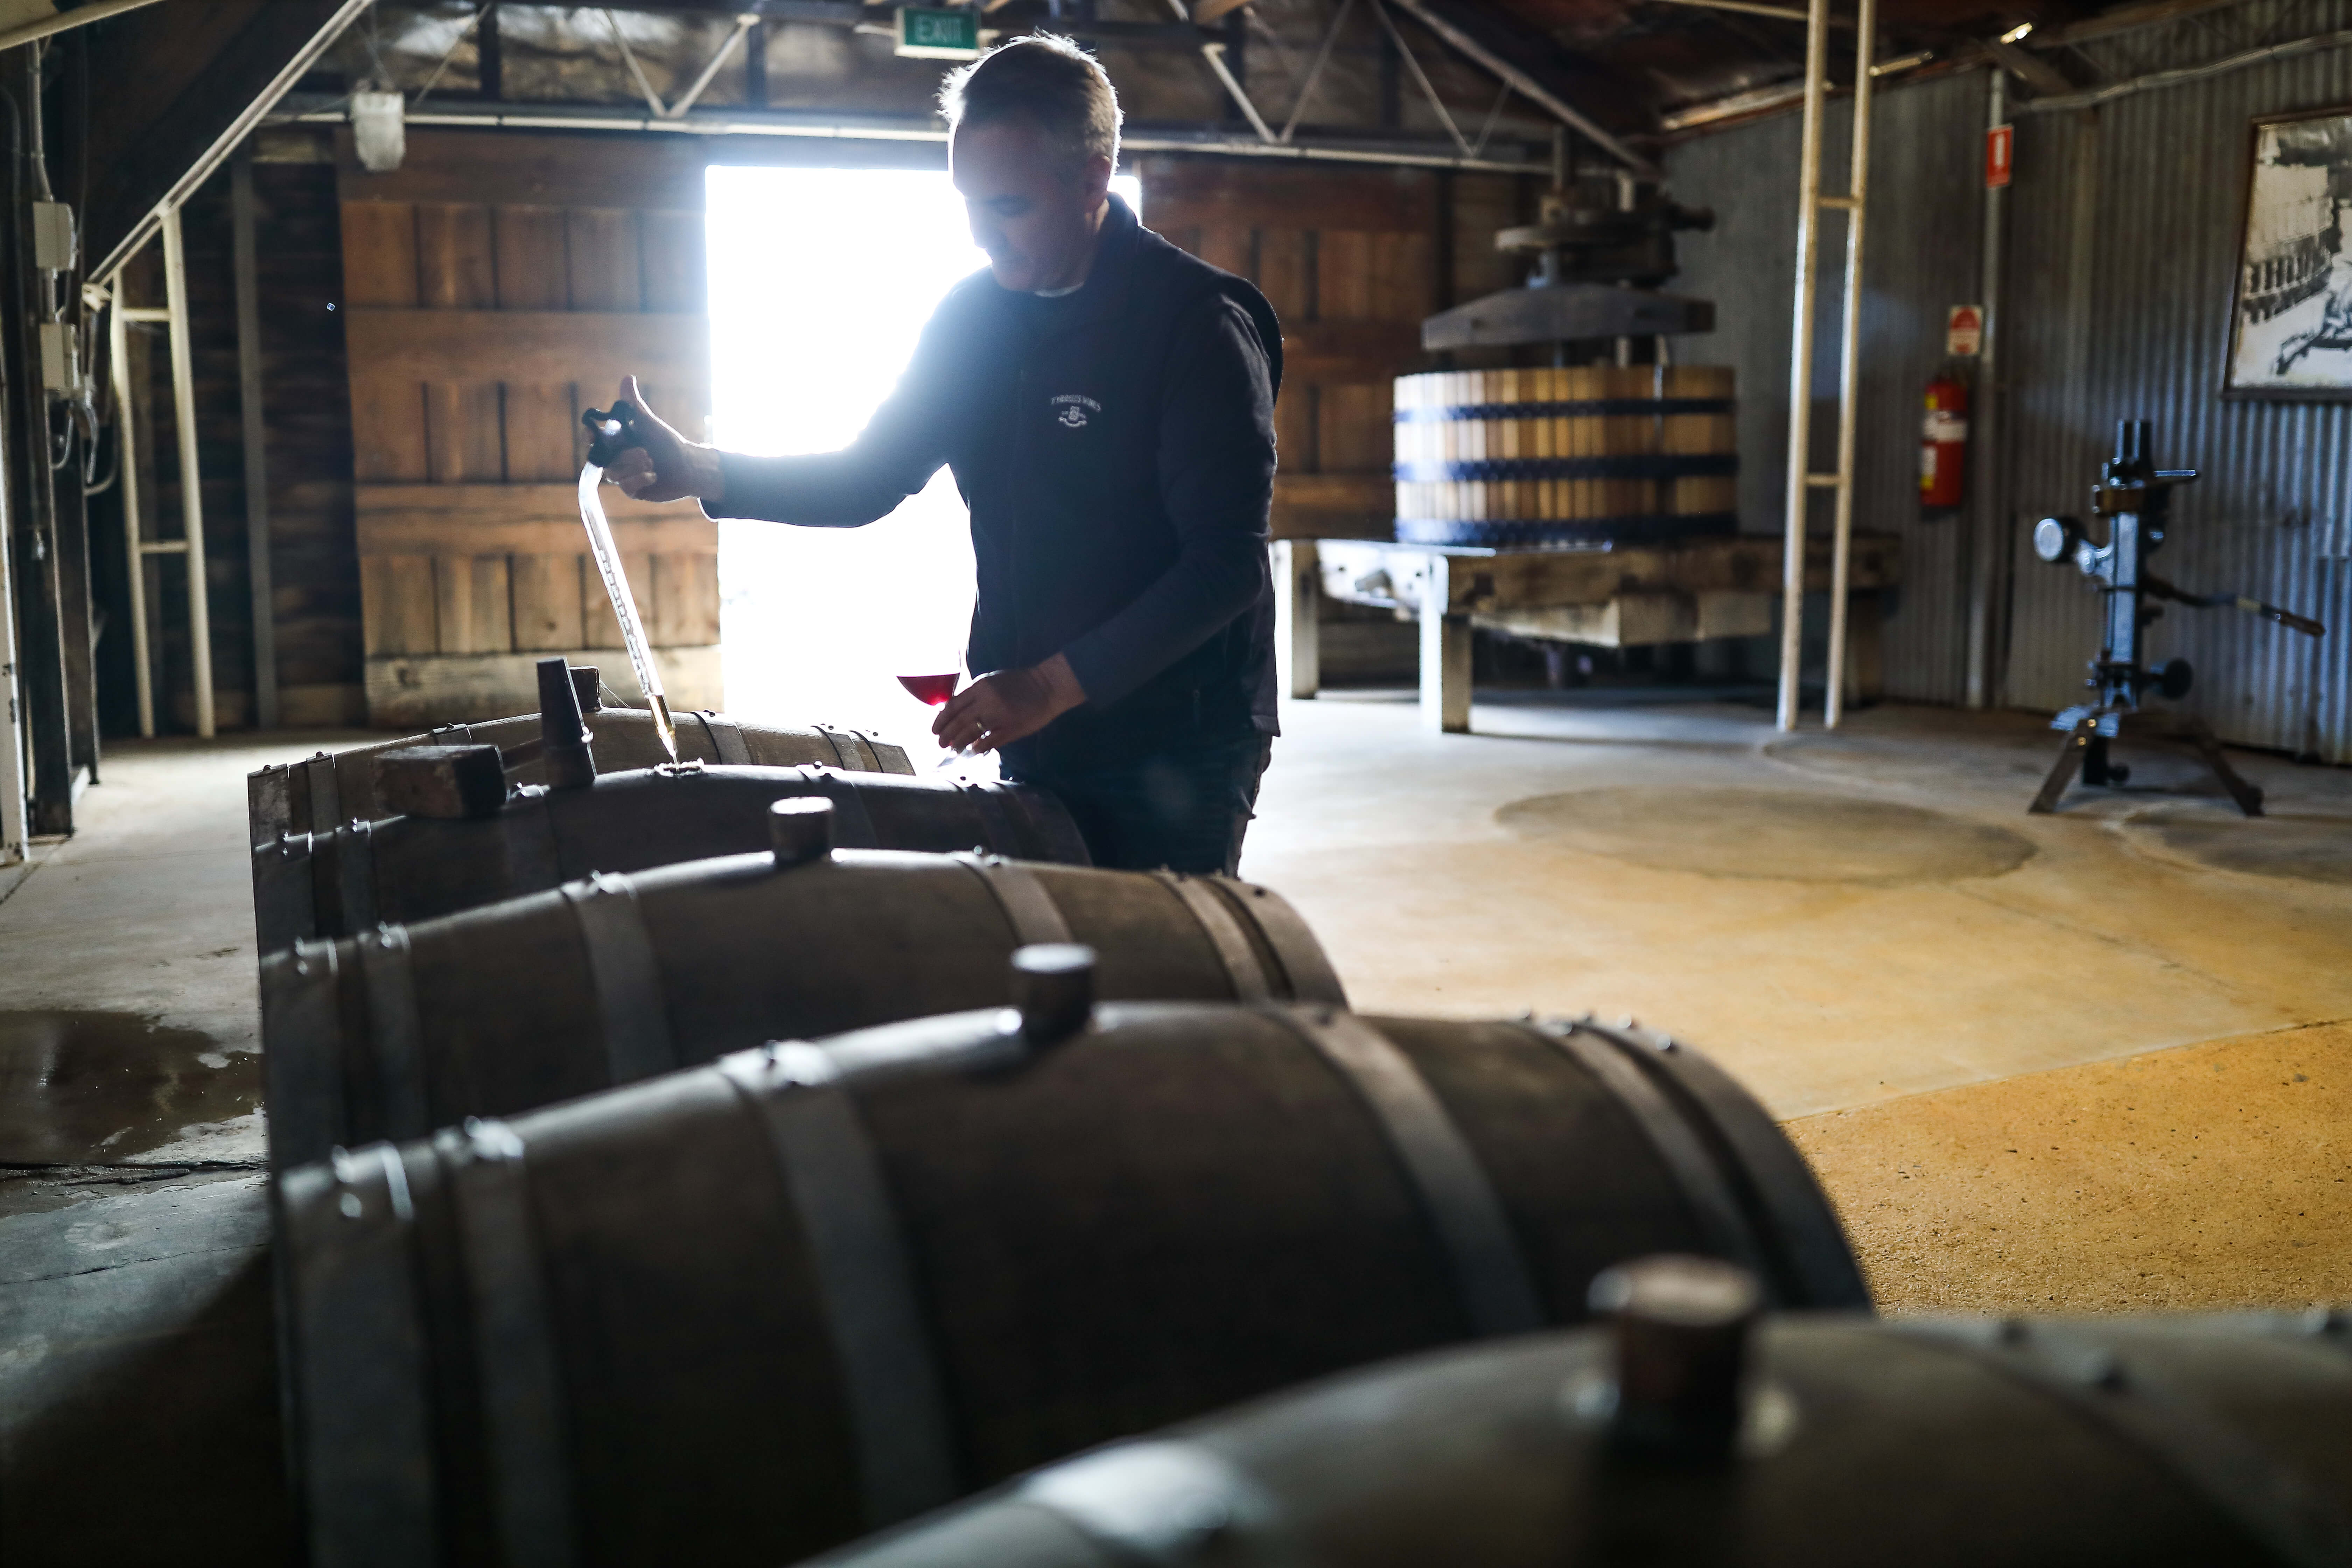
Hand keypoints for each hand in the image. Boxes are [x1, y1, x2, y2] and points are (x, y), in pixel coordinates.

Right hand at [601, 375, 725, 503]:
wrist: (688, 466)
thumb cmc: (667, 442)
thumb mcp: (649, 422)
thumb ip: (633, 404)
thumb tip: (627, 377)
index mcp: (617, 441)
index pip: (595, 439)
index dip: (590, 436)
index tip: (594, 435)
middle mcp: (617, 458)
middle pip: (605, 458)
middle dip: (625, 456)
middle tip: (645, 453)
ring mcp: (624, 475)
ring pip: (614, 473)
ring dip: (634, 467)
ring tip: (652, 462)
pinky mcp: (633, 490)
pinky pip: (625, 487)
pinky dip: (639, 480)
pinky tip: (653, 475)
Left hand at [934, 654, 1086, 753]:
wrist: (1047, 687)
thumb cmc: (1019, 683)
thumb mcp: (992, 681)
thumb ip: (974, 694)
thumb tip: (954, 711)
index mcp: (980, 687)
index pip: (953, 706)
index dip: (941, 720)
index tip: (935, 730)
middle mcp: (987, 701)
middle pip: (958, 722)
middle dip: (947, 735)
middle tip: (941, 744)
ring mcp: (999, 716)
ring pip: (971, 733)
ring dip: (959, 743)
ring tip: (954, 749)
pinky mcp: (1012, 729)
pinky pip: (989, 741)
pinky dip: (979, 747)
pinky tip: (974, 750)